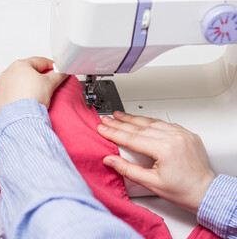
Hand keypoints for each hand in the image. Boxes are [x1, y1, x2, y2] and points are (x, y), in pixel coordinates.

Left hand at [0, 57, 67, 115]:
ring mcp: (1, 85)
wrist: (19, 118)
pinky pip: (10, 93)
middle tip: (46, 83)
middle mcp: (7, 72)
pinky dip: (17, 95)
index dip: (51, 66)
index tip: (56, 70)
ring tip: (34, 94)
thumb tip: (62, 72)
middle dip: (37, 76)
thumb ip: (58, 75)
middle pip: (27, 71)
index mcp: (20, 65)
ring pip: (17, 82)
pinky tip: (24, 101)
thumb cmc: (32, 98)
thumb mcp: (50, 84)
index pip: (40, 61)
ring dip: (26, 85)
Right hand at [97, 111, 215, 213]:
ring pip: (152, 122)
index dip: (114, 133)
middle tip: (107, 119)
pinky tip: (141, 120)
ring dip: (134, 118)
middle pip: (140, 127)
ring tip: (120, 115)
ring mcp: (182, 134)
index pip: (132, 138)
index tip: (102, 128)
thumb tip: (109, 160)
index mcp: (165, 149)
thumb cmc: (182, 191)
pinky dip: (150, 121)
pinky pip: (165, 123)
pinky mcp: (187, 133)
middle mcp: (174, 137)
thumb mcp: (150, 183)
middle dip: (120, 122)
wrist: (206, 192)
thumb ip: (127, 169)